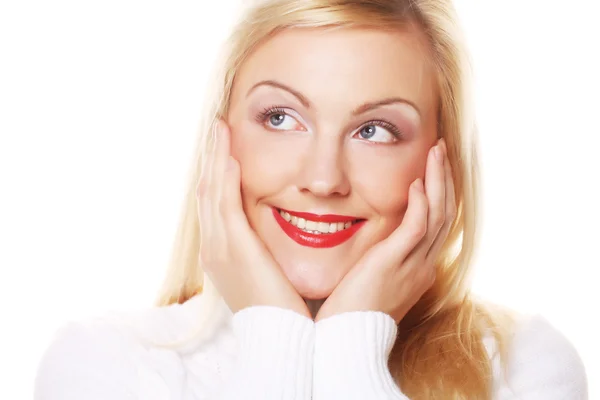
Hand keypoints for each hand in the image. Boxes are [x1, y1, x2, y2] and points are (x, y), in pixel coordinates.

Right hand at [196, 120, 310, 317]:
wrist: (279, 336)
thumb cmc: (281, 308)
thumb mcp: (267, 274)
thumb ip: (265, 250)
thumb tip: (274, 233)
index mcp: (220, 253)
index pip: (215, 204)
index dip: (217, 175)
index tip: (224, 150)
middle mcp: (213, 246)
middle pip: (207, 192)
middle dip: (212, 159)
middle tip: (217, 130)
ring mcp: (219, 246)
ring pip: (212, 191)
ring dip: (216, 158)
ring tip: (220, 129)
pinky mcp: (233, 247)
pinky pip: (225, 203)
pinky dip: (225, 177)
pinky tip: (230, 154)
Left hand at [315, 139, 455, 323]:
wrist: (347, 343)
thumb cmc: (352, 316)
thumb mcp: (374, 285)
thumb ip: (382, 264)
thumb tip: (376, 249)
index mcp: (418, 270)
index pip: (437, 225)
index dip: (439, 195)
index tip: (434, 171)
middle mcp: (422, 266)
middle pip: (444, 215)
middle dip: (444, 180)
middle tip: (441, 151)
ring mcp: (411, 266)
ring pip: (437, 216)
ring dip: (437, 181)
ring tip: (436, 152)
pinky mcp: (392, 264)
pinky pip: (415, 228)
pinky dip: (420, 203)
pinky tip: (417, 182)